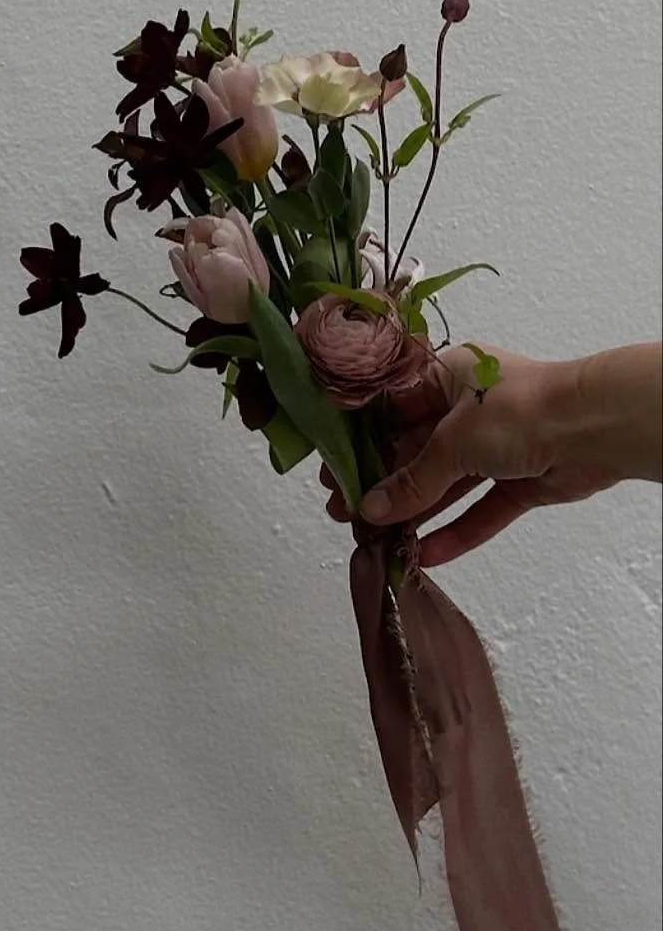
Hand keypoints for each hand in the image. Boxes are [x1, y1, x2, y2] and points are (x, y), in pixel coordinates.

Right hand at [321, 342, 660, 566]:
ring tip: (375, 538)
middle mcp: (469, 409)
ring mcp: (497, 446)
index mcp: (446, 376)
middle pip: (415, 451)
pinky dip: (457, 530)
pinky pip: (481, 508)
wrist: (596, 427)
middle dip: (382, 484)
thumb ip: (411, 481)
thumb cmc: (519, 409)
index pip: (390, 411)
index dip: (360, 443)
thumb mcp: (452, 441)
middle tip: (345, 513)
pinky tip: (426, 553)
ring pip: (445, 483)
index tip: (333, 473)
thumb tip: (370, 510)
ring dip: (413, 510)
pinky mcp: (521, 480)